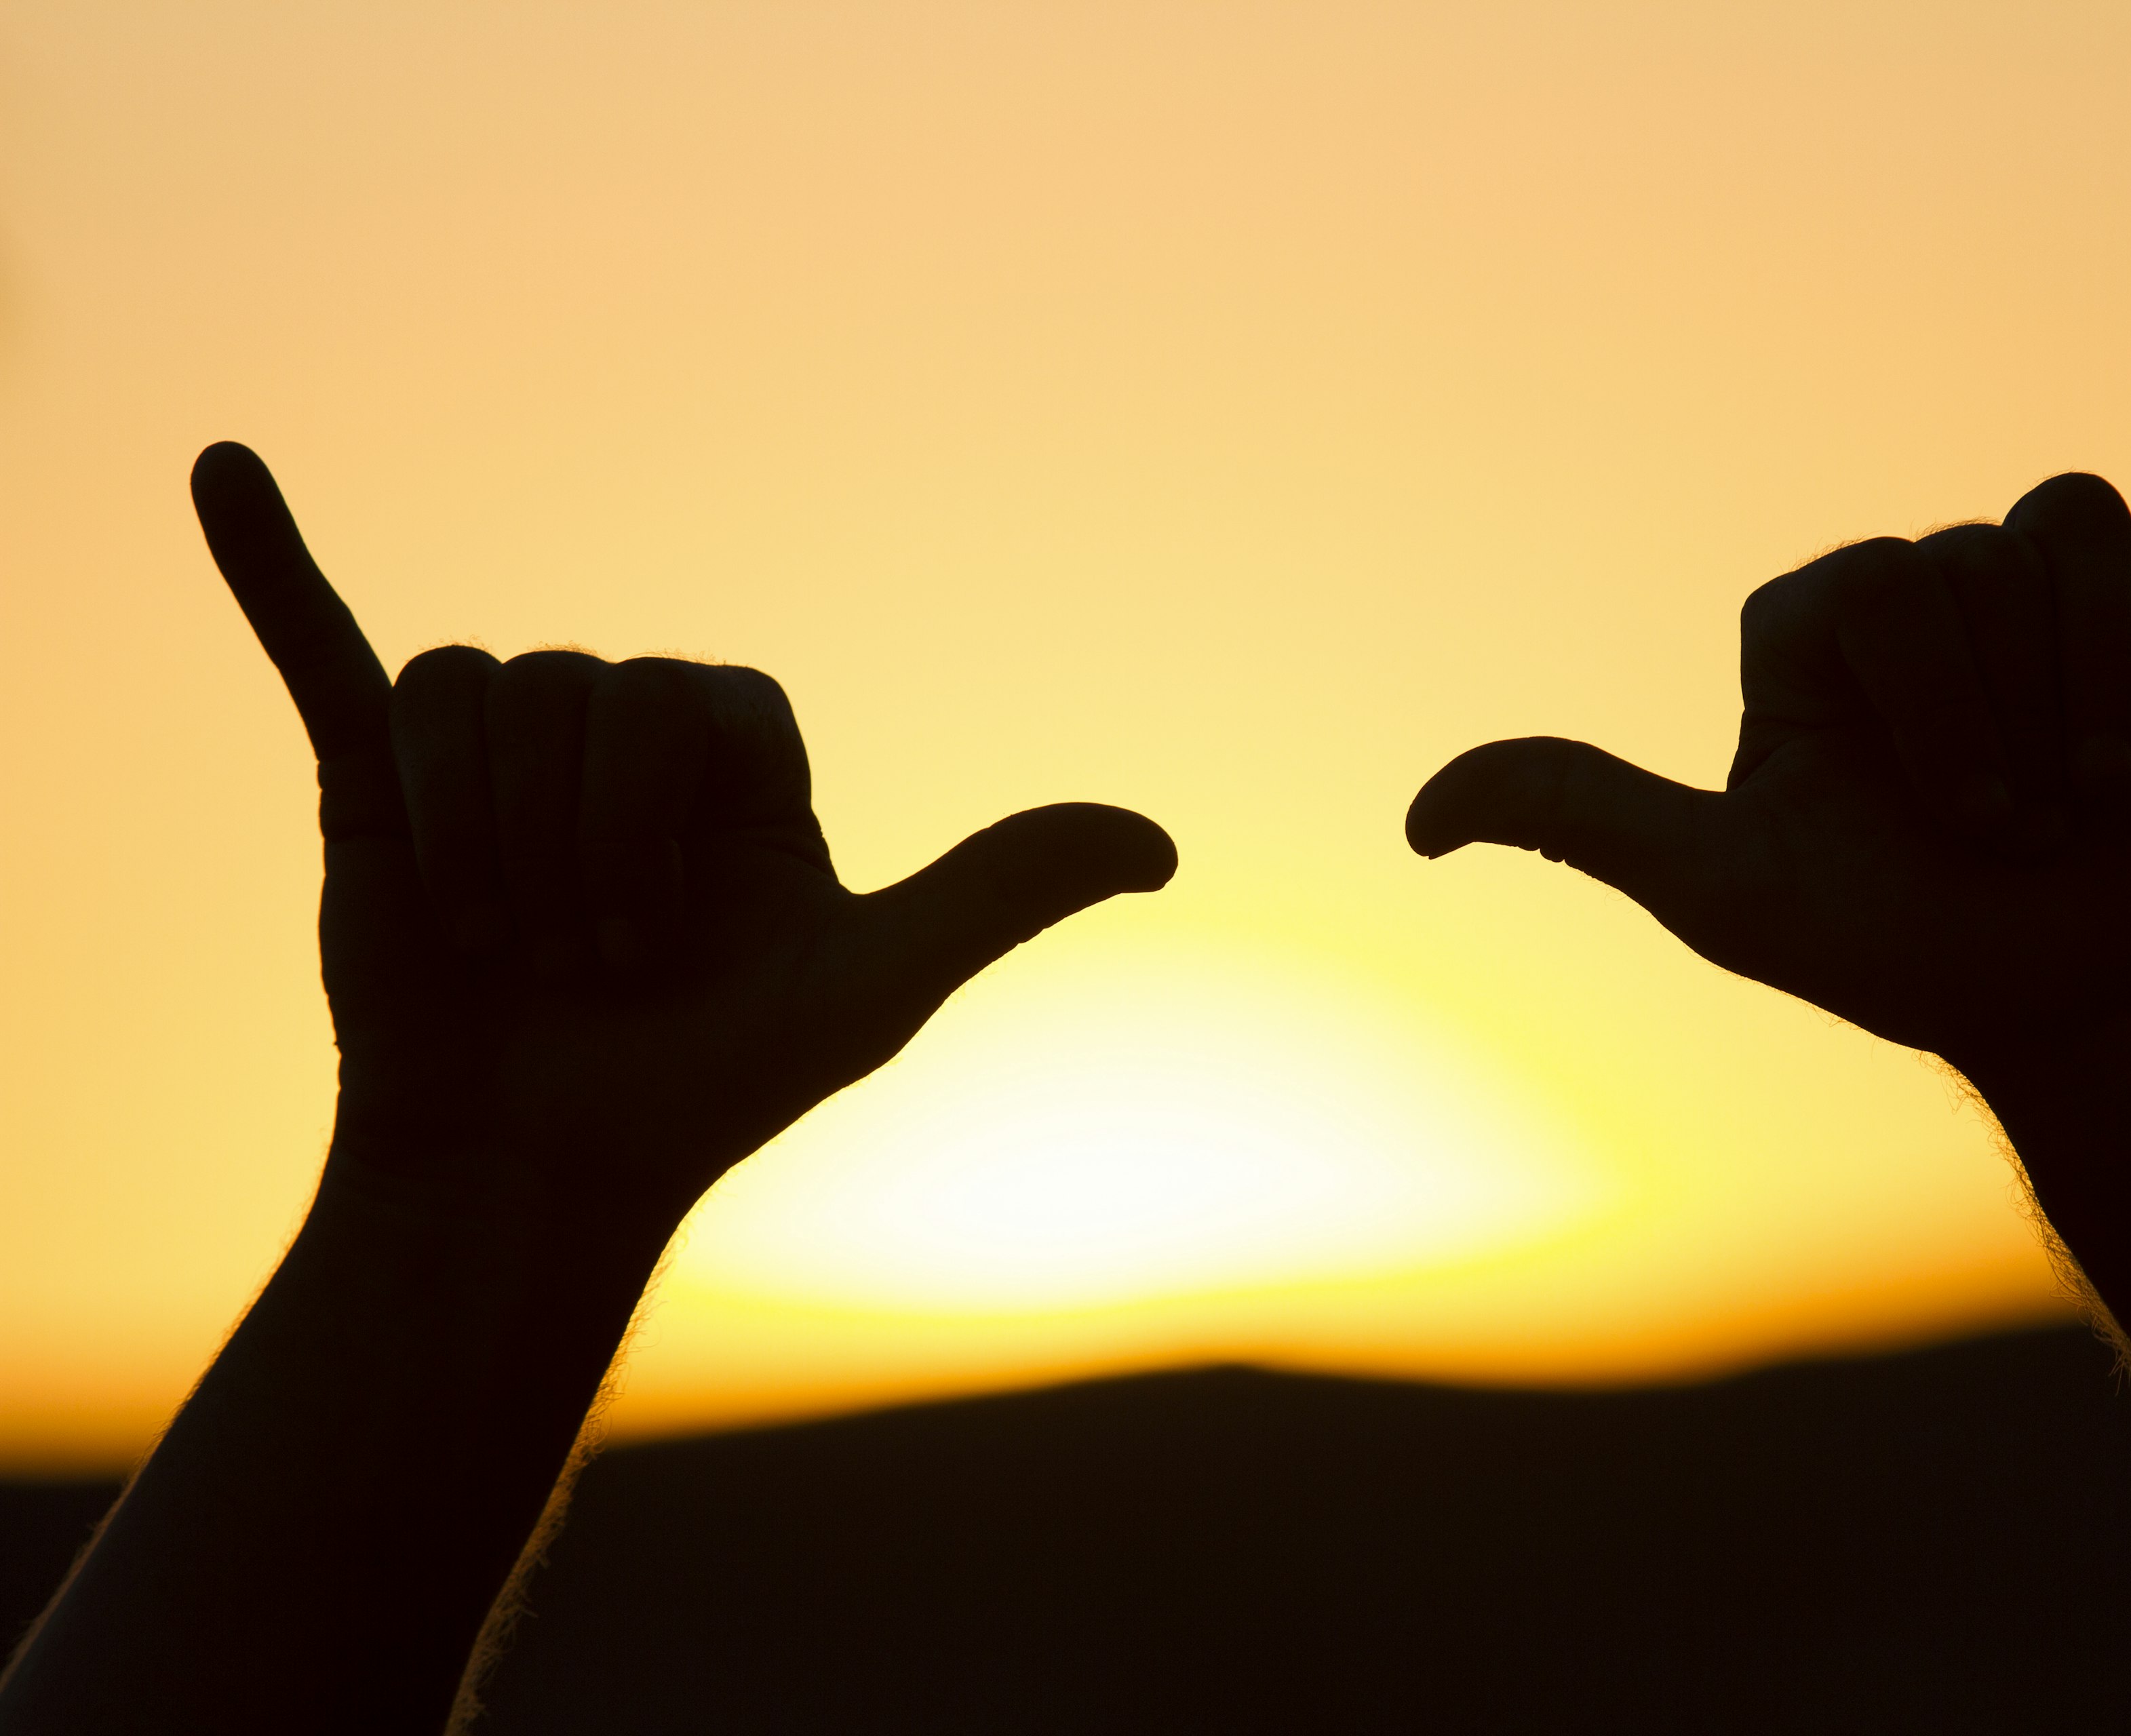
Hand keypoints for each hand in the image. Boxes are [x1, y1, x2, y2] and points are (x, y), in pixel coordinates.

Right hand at [195, 442, 1175, 1233]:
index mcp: (731, 745)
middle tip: (585, 960)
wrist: (542, 1171)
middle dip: (579, 849)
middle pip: (580, 694)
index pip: (698, 702)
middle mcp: (616, 727)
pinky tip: (221, 465)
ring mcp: (494, 749)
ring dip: (482, 839)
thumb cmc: (712, 1082)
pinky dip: (266, 568)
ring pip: (474, 695)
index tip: (678, 944)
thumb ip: (1004, 889)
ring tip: (503, 942)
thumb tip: (1165, 845)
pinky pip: (327, 647)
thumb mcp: (874, 982)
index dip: (677, 829)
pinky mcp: (377, 780)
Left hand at [1406, 276, 2130, 1071]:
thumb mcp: (1721, 887)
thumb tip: (1414, 821)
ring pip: (2059, 540)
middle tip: (2015, 825)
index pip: (1852, 595)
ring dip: (2089, 685)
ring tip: (2090, 786)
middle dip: (1995, 723)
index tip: (1933, 827)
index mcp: (1809, 632)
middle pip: (1954, 570)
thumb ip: (1580, 816)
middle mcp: (1916, 589)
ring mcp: (2037, 590)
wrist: (2085, 1002)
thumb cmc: (1906, 948)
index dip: (1909, 719)